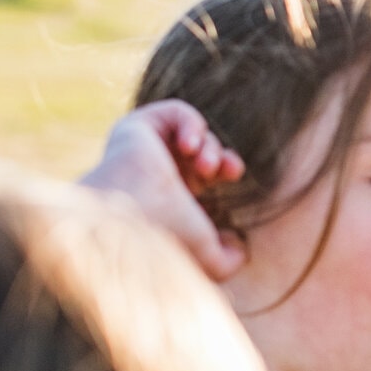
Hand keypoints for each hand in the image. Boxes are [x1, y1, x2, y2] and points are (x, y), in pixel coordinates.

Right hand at [81, 101, 246, 280]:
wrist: (130, 223)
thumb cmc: (166, 239)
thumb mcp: (208, 258)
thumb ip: (230, 259)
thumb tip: (240, 248)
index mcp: (167, 197)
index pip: (203, 172)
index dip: (226, 166)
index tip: (234, 173)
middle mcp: (152, 172)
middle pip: (200, 149)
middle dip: (220, 155)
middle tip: (227, 169)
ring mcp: (142, 149)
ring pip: (190, 132)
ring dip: (209, 145)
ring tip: (205, 165)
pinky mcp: (135, 129)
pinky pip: (175, 111)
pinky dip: (191, 123)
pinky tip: (189, 146)